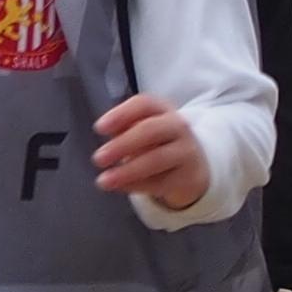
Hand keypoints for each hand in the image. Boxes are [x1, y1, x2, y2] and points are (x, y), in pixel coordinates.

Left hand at [93, 90, 209, 211]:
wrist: (193, 166)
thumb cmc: (158, 142)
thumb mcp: (142, 128)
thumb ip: (123, 128)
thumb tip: (105, 137)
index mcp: (162, 109)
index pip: (143, 104)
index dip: (121, 114)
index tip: (99, 128)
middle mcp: (177, 126)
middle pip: (150, 130)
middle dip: (122, 144)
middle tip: (98, 158)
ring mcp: (185, 151)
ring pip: (157, 159)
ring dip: (127, 171)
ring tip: (104, 181)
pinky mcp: (188, 177)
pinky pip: (160, 182)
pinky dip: (136, 185)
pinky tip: (119, 187)